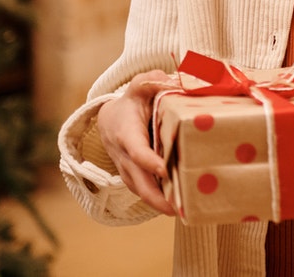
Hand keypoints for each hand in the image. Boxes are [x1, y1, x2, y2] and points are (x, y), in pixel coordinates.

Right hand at [97, 69, 176, 215]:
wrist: (110, 119)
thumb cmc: (131, 102)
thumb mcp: (139, 86)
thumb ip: (152, 81)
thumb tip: (171, 81)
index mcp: (126, 133)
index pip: (136, 150)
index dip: (148, 161)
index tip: (164, 169)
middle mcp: (124, 155)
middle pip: (138, 180)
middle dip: (156, 196)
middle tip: (177, 207)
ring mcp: (127, 169)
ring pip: (141, 190)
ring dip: (158, 203)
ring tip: (183, 211)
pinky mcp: (133, 176)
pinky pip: (144, 190)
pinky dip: (158, 200)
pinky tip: (178, 205)